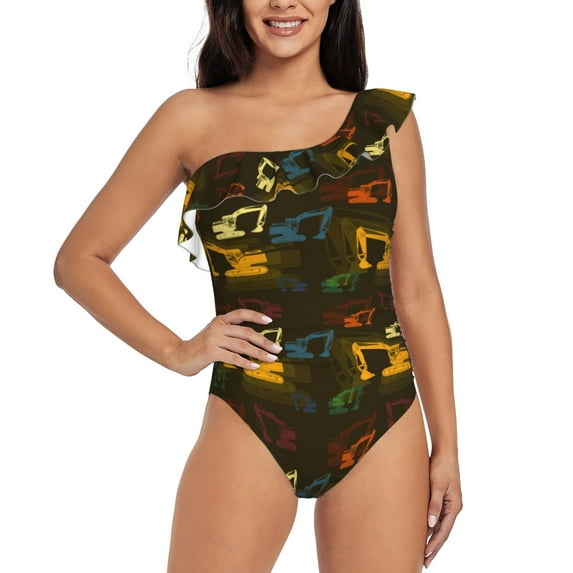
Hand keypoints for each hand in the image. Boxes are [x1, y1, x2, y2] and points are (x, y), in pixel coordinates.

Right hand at [166, 309, 281, 375]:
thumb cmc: (199, 348)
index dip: (256, 316)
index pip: (241, 314)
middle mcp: (218, 327)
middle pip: (247, 332)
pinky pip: (233, 357)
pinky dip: (246, 362)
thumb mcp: (214, 336)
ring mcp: (214, 338)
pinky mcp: (211, 351)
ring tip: (270, 359)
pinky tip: (255, 366)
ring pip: (243, 345)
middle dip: (264, 341)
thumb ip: (229, 335)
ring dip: (259, 353)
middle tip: (277, 348)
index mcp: (220, 320)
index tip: (270, 320)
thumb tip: (253, 344)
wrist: (178, 356)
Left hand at [424, 453, 461, 567]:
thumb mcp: (436, 485)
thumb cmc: (440, 466)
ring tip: (423, 553)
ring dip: (433, 539)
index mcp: (454, 506)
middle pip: (443, 532)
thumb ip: (434, 504)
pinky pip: (437, 516)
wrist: (444, 452)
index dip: (434, 545)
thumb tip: (431, 525)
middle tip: (425, 563)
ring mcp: (449, 503)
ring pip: (440, 526)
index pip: (444, 531)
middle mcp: (453, 507)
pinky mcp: (443, 497)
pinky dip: (432, 527)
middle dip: (434, 548)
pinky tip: (425, 532)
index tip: (426, 556)